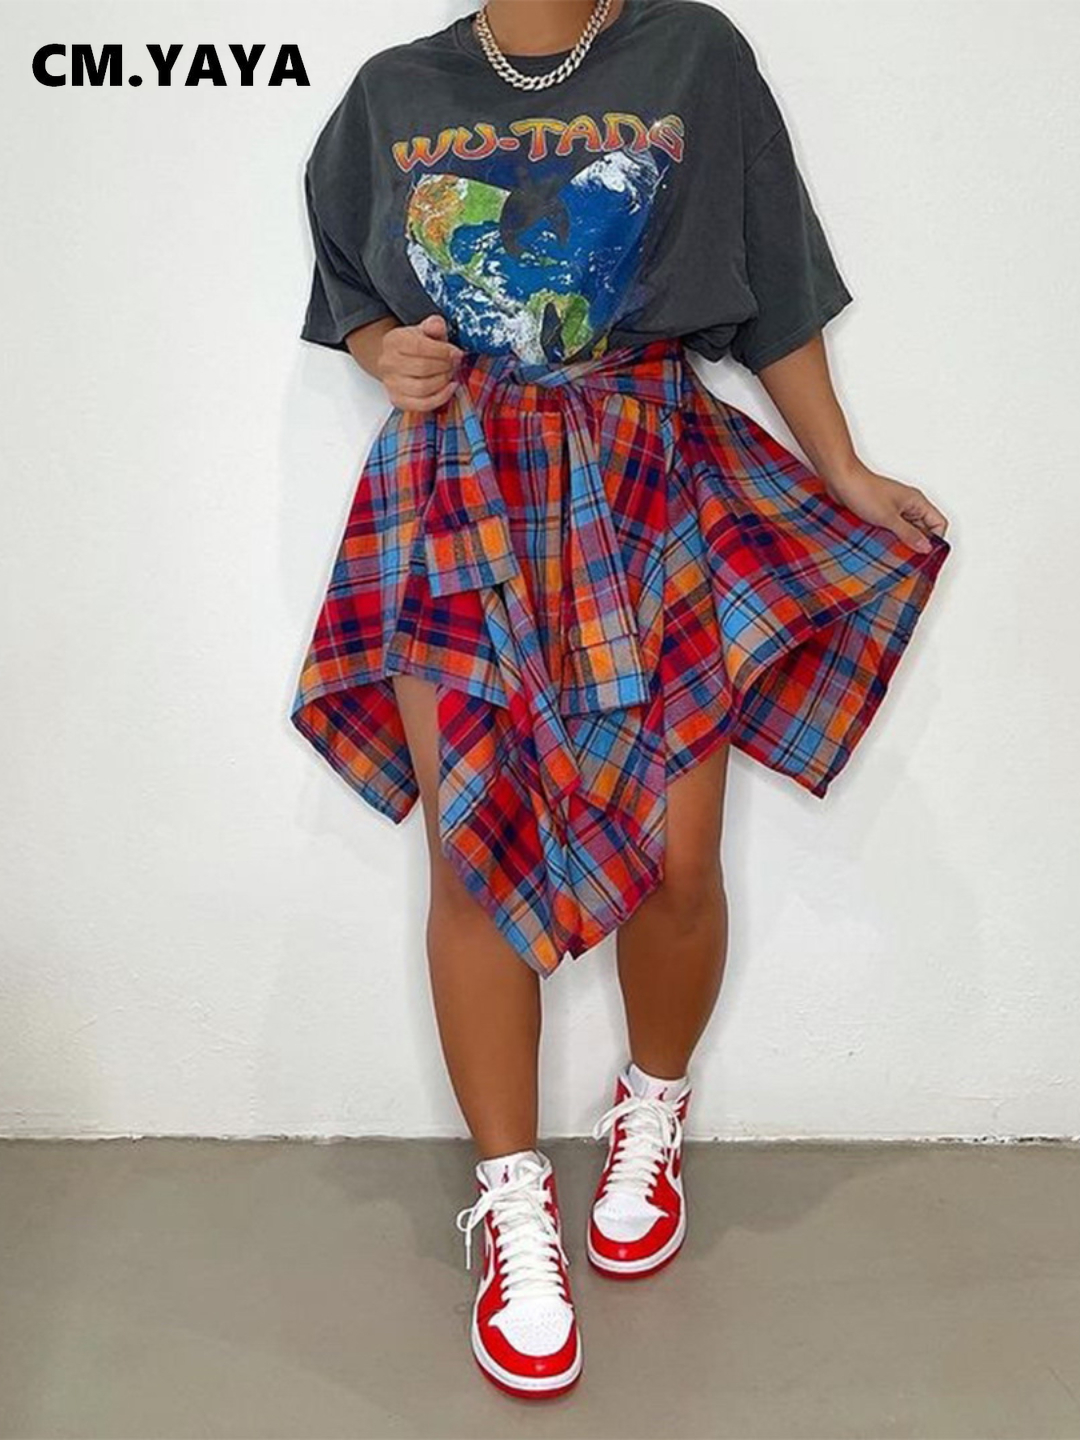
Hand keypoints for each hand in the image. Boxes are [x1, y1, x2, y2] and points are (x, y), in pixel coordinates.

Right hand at [376, 313, 464, 411]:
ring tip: (449, 374)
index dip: (442, 351)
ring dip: (443, 382)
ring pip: (422, 388)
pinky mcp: (398, 400)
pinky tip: (449, 388)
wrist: (398, 359)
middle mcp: (388, 363)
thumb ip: (433, 325)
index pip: (419, 347)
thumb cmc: (415, 346)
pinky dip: (440, 398)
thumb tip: (437, 325)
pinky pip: (422, 404)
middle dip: (445, 366)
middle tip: (454, 363)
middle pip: (422, 368)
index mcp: (393, 341)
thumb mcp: (425, 329)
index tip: (456, 353)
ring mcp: (391, 383)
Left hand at [821, 458, 948, 555]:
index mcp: (917, 501)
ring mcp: (895, 509)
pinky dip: (889, 538)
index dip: (935, 540)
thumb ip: (908, 534)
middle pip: (923, 529)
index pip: (939, 523)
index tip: (924, 554)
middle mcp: (909, 505)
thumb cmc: (864, 491)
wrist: (841, 480)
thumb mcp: (888, 517)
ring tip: (893, 552)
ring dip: (901, 541)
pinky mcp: (881, 513)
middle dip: (917, 544)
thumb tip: (926, 547)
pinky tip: (882, 546)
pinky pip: (892, 529)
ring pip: (906, 530)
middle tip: (908, 558)